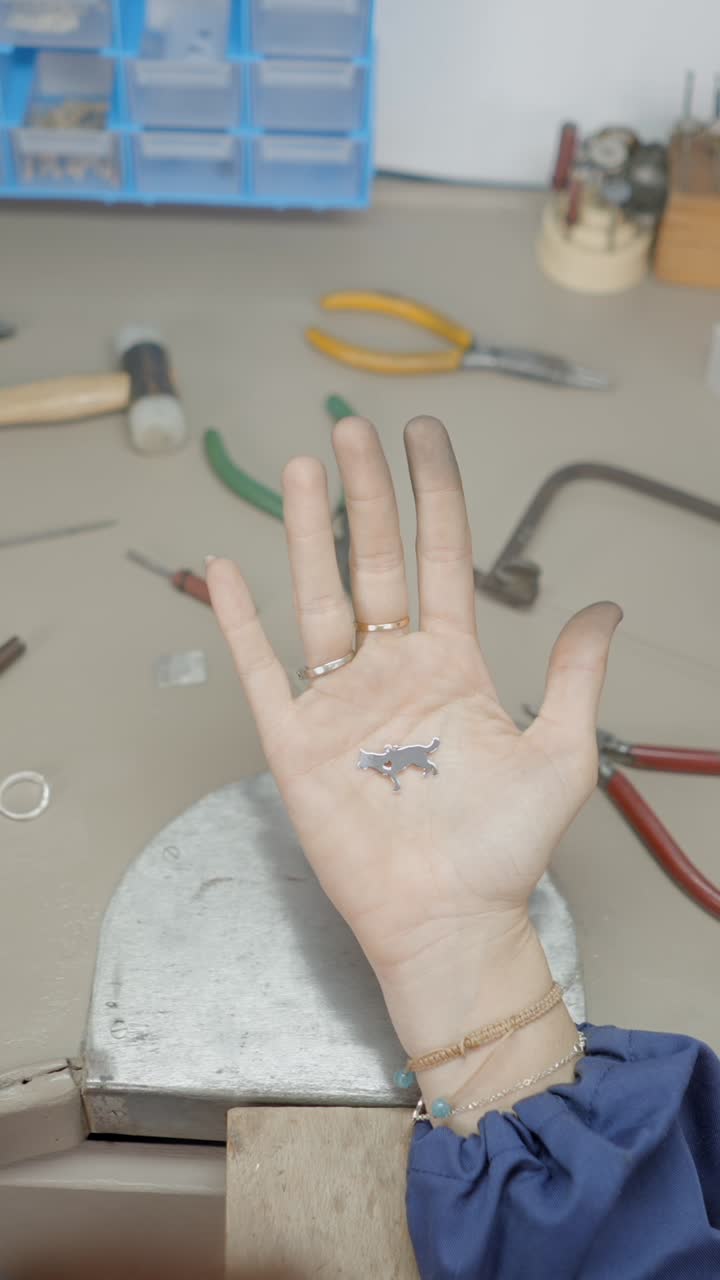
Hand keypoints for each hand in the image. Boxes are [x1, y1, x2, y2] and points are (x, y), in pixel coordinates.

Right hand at [208, 417, 620, 1085]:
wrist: (449, 920)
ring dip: (307, 534)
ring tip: (301, 470)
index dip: (434, 495)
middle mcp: (393, 670)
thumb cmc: (503, 849)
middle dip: (366, 493)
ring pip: (319, 598)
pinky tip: (225, 571)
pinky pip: (261, 669)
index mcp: (453, 665)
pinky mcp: (297, 740)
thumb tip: (605, 607)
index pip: (442, 558)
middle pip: (375, 560)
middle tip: (351, 428)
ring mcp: (341, 700)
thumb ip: (576, 677)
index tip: (423, 436)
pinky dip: (240, 622)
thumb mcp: (562, 755)